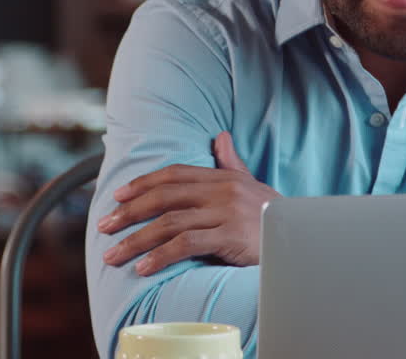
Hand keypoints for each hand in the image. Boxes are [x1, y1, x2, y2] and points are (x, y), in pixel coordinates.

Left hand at [97, 131, 279, 275]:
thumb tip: (220, 137)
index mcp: (224, 177)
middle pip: (165, 196)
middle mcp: (222, 190)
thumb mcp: (251, 185)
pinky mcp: (230, 236)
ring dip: (136, 239)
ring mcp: (226, 213)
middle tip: (104, 226)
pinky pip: (186, 244)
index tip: (117, 196)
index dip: (143, 183)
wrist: (301, 238)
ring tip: (114, 255)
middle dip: (129, 211)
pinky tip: (143, 268)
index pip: (174, 174)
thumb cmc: (273, 216)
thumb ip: (232, 162)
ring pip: (170, 222)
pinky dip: (161, 256)